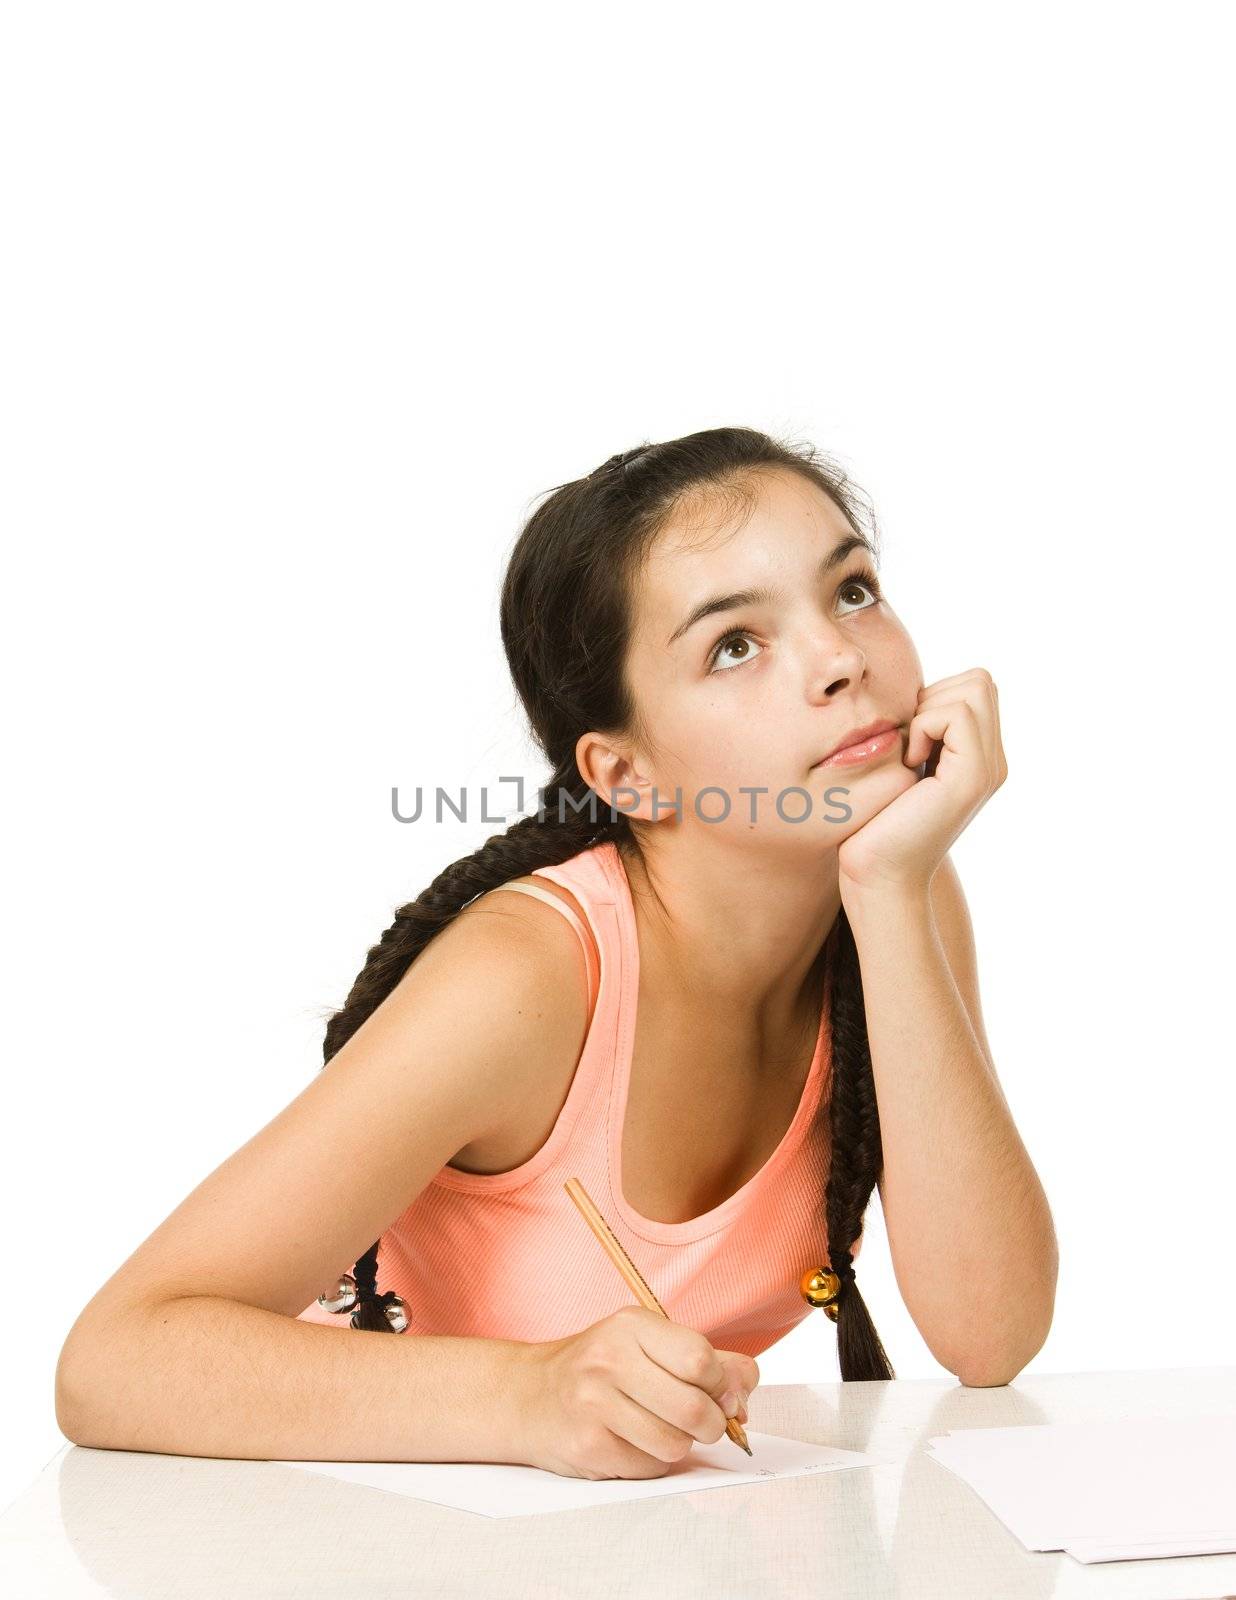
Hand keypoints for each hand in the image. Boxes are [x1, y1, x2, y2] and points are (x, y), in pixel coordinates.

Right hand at [516, 1306, 758, 1479]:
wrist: (529, 1395)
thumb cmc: (600, 1368)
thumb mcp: (648, 1343)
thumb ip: (707, 1360)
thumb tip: (745, 1392)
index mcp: (631, 1326)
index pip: (701, 1360)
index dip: (722, 1385)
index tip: (719, 1393)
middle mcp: (609, 1361)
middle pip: (694, 1409)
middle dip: (711, 1425)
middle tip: (702, 1423)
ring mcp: (594, 1405)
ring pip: (675, 1445)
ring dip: (680, 1445)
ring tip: (660, 1429)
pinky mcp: (587, 1446)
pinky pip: (649, 1468)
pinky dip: (652, 1462)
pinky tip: (631, 1441)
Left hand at [836, 668, 1007, 898]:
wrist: (878, 873)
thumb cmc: (875, 822)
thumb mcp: (902, 763)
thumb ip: (921, 729)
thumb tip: (915, 690)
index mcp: (980, 756)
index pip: (976, 686)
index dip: (936, 695)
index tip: (911, 737)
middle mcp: (993, 762)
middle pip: (981, 681)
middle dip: (936, 696)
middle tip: (911, 742)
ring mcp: (989, 769)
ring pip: (976, 689)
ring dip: (930, 711)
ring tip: (913, 753)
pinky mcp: (973, 777)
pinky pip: (958, 714)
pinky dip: (926, 725)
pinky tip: (912, 762)